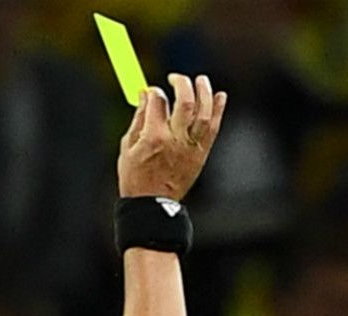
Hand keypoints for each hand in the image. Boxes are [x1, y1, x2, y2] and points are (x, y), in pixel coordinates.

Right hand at [118, 73, 226, 200]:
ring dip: (205, 93)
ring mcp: (191, 148)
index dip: (155, 91)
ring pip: (204, 113)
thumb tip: (146, 95)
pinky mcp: (201, 154)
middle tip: (176, 78)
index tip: (152, 91)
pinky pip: (214, 129)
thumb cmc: (136, 177)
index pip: (159, 101)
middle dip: (182, 83)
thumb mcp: (128, 147)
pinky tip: (219, 96)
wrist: (153, 206)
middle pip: (185, 102)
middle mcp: (175, 140)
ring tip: (201, 80)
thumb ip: (138, 119)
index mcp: (153, 137)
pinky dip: (218, 110)